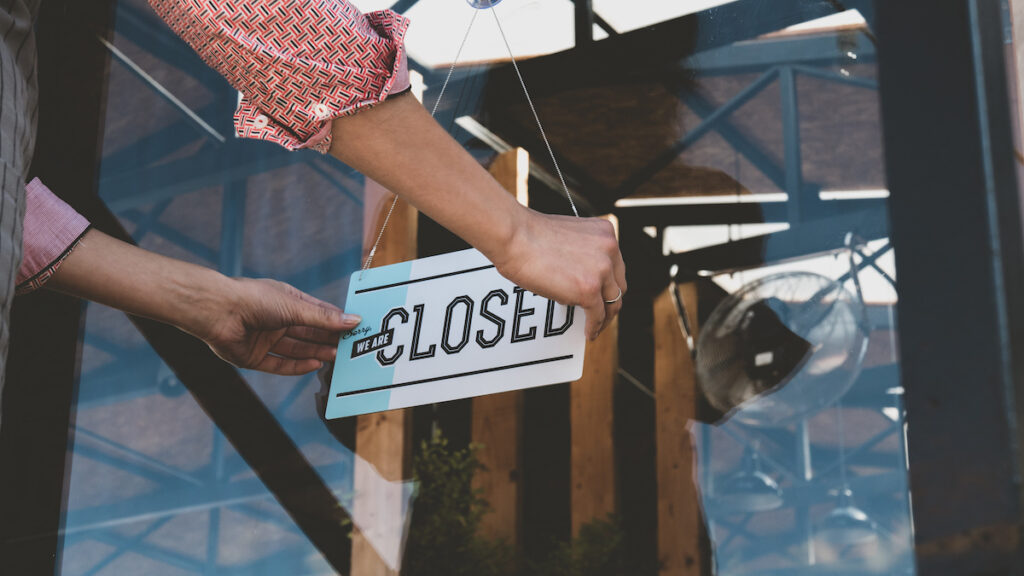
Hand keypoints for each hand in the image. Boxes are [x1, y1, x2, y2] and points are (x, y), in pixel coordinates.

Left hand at [196, 278, 359, 374]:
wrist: (217, 311)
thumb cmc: (254, 299)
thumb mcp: (295, 307)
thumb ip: (323, 318)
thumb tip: (353, 320)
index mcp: (286, 301)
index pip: (317, 312)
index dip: (335, 320)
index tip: (355, 327)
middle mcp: (276, 320)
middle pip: (308, 334)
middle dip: (328, 340)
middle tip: (349, 347)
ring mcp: (265, 339)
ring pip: (296, 350)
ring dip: (316, 353)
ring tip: (336, 356)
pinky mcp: (253, 357)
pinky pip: (279, 365)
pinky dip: (296, 366)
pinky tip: (314, 365)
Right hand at [494, 211, 625, 339]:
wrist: (514, 236)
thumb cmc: (528, 234)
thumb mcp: (567, 237)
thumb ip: (580, 254)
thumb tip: (577, 279)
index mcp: (605, 233)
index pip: (616, 265)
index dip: (610, 284)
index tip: (603, 294)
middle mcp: (609, 250)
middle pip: (619, 285)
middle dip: (610, 303)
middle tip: (602, 314)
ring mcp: (601, 270)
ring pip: (612, 303)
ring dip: (605, 319)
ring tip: (596, 328)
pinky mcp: (588, 290)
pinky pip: (597, 316)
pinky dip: (593, 327)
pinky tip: (588, 333)